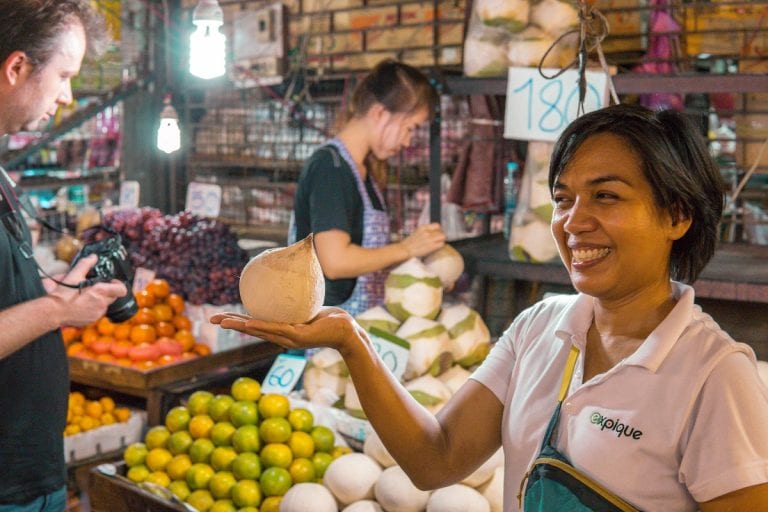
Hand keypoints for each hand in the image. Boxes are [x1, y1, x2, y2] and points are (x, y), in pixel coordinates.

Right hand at [48, 254, 128, 325]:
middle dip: (107, 292)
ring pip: (105, 304)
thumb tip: (93, 257)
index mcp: (100, 292)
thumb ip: (86, 264)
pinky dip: (94, 308)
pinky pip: (98, 312)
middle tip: (95, 288)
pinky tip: (83, 304)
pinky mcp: (92, 320)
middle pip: (113, 296)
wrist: (54, 312)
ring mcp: (98, 313)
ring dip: (100, 300)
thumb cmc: (63, 295)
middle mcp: (101, 303)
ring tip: (87, 296)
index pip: (121, 289)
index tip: (112, 282)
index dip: (118, 284)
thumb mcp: (74, 275)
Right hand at [210, 307, 363, 354]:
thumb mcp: (309, 303)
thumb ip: (297, 295)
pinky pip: (276, 329)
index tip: (222, 316)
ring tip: (224, 322)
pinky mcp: (298, 337)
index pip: (255, 324)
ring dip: (240, 326)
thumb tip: (290, 271)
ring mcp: (289, 338)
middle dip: (231, 325)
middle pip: (251, 329)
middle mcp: (281, 336)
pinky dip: (261, 326)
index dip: (237, 321)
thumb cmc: (329, 317)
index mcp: (281, 329)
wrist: (346, 330)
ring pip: (260, 330)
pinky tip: (248, 323)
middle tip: (212, 319)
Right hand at [401, 223, 445, 258]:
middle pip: (441, 232)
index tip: (437, 234)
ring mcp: (429, 238)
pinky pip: (441, 244)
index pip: (437, 225)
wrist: (404, 250)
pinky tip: (435, 248)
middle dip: (440, 236)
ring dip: (441, 241)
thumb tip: (434, 233)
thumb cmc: (409, 243)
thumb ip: (426, 231)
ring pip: (442, 237)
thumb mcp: (417, 232)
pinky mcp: (431, 246)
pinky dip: (440, 246)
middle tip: (437, 240)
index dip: (438, 230)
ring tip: (436, 244)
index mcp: (423, 227)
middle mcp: (427, 231)